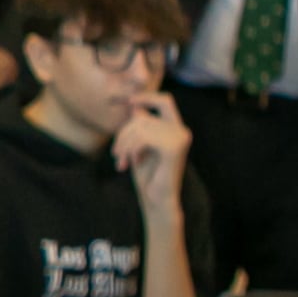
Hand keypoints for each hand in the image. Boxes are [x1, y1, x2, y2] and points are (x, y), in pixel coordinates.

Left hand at [112, 91, 190, 215]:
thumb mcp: (139, 145)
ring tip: (121, 161)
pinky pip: (143, 138)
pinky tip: (133, 163)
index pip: (165, 100)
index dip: (146, 96)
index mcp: (175, 128)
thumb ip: (139, 125)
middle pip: (142, 118)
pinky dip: (132, 150)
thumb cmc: (147, 175)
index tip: (128, 102)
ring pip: (140, 127)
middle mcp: (181, 131)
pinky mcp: (174, 148)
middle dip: (123, 134)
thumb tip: (132, 104)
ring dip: (124, 145)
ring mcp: (180, 138)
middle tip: (116, 154)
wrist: (156, 200)